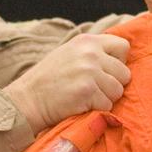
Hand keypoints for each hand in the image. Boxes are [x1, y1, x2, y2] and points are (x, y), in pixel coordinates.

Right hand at [5, 33, 130, 132]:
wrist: (27, 100)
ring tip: (84, 98)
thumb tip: (121, 59)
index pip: (123, 47)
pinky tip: (79, 106)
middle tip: (92, 90)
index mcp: (87, 41)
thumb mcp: (69, 54)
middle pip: (124, 73)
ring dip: (104, 99)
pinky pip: (107, 106)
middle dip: (112, 85)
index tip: (105, 72)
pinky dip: (96, 111)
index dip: (118, 63)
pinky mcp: (88, 91)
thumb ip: (93, 52)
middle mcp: (90, 53)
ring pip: (118, 91)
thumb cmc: (48, 80)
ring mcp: (90, 71)